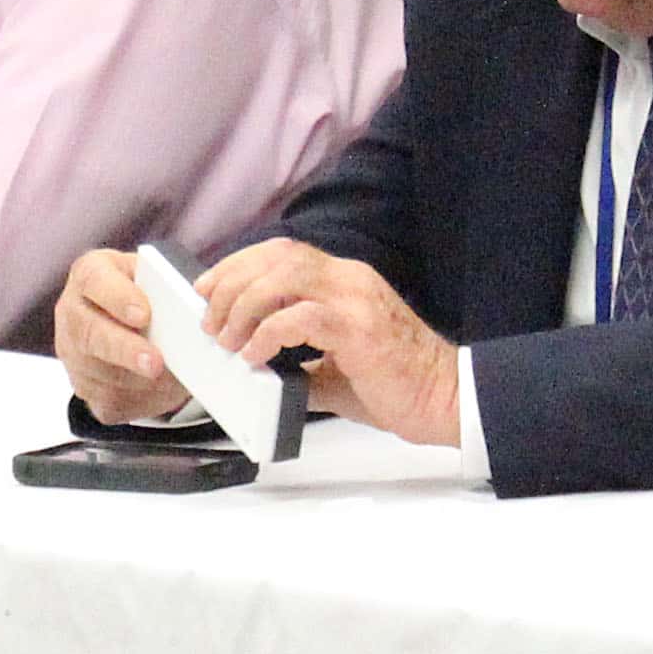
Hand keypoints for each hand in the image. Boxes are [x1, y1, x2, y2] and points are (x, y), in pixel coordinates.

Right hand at [56, 247, 188, 423]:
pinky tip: (157, 389)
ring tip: (167, 378)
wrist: (127, 326)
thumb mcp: (153, 280)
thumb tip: (198, 308)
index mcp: (89, 274)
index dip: (118, 298)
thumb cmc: (144, 297)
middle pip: (89, 332)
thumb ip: (167, 288)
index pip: (95, 280)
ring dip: (136, 379)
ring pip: (99, 372)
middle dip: (125, 349)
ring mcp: (72, 352)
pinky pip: (108, 398)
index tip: (143, 315)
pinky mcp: (83, 386)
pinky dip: (138, 398)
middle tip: (155, 363)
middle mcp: (72, 311)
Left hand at [197, 240, 458, 447]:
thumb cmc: (396, 386)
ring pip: (284, 277)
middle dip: (232, 282)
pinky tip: (254, 355)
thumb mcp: (335, 369)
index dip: (239, 264)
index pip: (283, 252)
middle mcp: (350, 279)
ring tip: (227, 338)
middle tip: (211, 318)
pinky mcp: (358, 328)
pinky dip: (267, 333)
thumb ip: (299, 361)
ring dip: (244, 305)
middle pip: (277, 256)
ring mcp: (356, 300)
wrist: (443, 401)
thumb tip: (257, 372)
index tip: (208, 289)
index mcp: (346, 281)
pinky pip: (300, 316)